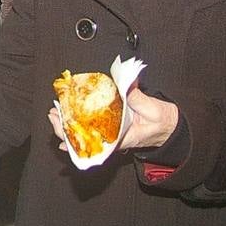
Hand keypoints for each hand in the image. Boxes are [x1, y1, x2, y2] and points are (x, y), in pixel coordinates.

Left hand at [48, 88, 178, 153]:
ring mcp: (112, 134)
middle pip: (86, 140)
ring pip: (86, 135)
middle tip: (54, 116)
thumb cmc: (164, 121)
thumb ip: (137, 97)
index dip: (79, 142)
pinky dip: (79, 127)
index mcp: (124, 137)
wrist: (172, 126)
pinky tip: (64, 125)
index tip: (64, 138)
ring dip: (69, 126)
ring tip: (54, 116)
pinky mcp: (113, 127)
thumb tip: (125, 82)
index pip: (97, 144)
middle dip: (66, 130)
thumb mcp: (154, 109)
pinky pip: (93, 129)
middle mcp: (115, 139)